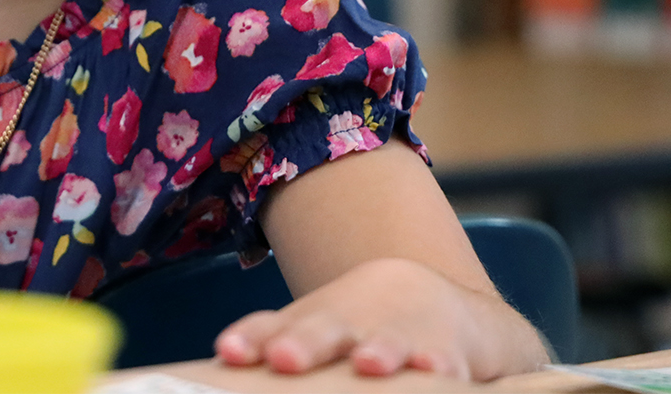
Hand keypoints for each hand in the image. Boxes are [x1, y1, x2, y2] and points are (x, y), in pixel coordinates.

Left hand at [213, 257, 547, 380]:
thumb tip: (222, 356)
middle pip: (327, 329)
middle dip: (306, 343)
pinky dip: (442, 370)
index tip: (229, 352)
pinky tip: (437, 373)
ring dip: (380, 351)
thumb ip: (269, 338)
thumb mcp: (314, 325)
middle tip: (285, 357)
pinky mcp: (448, 355)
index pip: (275, 327)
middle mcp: (355, 324)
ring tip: (368, 362)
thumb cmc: (358, 323)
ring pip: (390, 344)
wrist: (437, 298)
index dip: (254, 339)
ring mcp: (403, 337)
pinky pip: (447, 365)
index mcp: (316, 319)